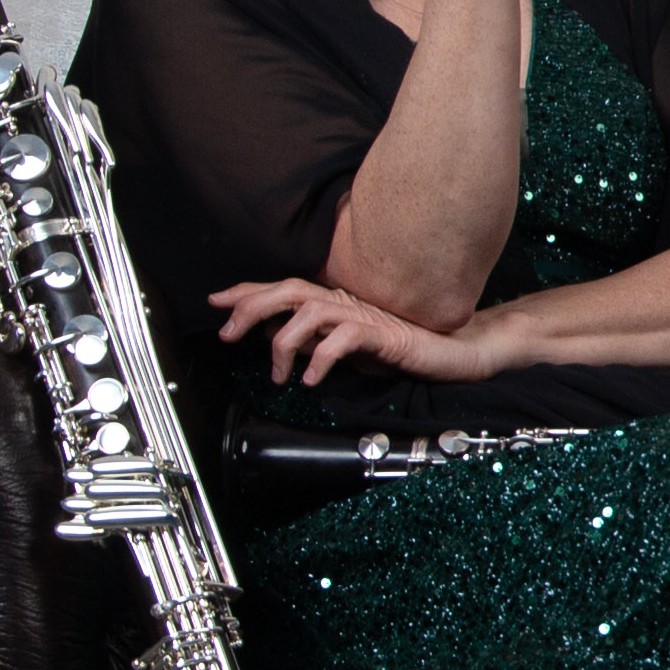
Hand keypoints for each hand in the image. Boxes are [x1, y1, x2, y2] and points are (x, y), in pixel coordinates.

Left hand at [212, 276, 510, 388]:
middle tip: (229, 335)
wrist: (452, 351)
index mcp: (335, 303)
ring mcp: (364, 315)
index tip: (216, 302)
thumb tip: (274, 338)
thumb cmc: (401, 350)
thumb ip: (312, 340)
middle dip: (253, 308)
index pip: (284, 290)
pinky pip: (345, 338)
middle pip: (290, 291)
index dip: (247, 292)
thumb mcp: (344, 346)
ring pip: (311, 311)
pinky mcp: (384, 333)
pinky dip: (322, 357)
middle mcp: (345, 302)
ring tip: (280, 374)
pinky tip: (312, 379)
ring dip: (286, 342)